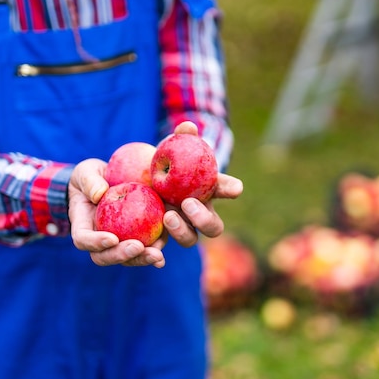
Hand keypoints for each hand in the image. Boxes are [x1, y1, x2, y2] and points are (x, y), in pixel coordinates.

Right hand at [68, 158, 165, 267]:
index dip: (96, 242)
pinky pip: (145, 249)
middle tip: (138, 247)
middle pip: (106, 256)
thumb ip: (90, 182)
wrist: (109, 180)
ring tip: (156, 255)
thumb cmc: (92, 177)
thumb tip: (99, 193)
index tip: (112, 238)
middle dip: (122, 255)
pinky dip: (155, 251)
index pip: (84, 239)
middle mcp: (99, 241)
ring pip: (127, 258)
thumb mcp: (86, 172)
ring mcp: (118, 242)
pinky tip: (164, 256)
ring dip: (142, 258)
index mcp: (83, 226)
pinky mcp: (137, 238)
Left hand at [161, 121, 243, 246]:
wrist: (144, 179)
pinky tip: (154, 251)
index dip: (231, 189)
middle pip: (213, 225)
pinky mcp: (162, 237)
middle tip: (188, 203)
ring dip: (183, 231)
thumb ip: (181, 138)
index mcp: (209, 191)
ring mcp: (182, 228)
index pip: (226, 188)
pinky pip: (164, 249)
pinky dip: (160, 252)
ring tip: (168, 216)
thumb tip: (187, 126)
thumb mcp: (172, 148)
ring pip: (191, 239)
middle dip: (204, 218)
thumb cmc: (166, 161)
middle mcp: (200, 213)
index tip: (234, 188)